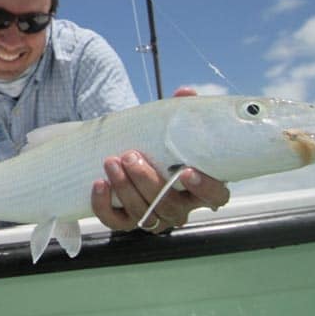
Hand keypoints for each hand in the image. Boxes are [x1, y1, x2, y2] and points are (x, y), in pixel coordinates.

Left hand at [90, 87, 230, 232]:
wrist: (133, 153)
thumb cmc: (162, 143)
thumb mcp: (174, 127)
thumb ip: (183, 111)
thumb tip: (185, 93)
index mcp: (201, 186)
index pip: (216, 198)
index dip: (205, 189)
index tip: (186, 171)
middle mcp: (180, 207)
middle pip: (171, 207)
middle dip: (147, 182)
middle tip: (129, 156)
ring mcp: (154, 217)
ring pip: (143, 214)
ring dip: (125, 188)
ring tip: (111, 161)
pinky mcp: (128, 221)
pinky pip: (116, 222)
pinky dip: (104, 206)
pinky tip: (99, 184)